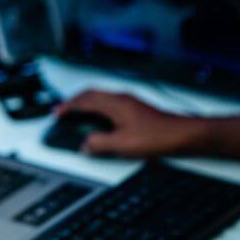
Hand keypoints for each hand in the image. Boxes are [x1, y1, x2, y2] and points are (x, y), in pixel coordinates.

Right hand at [55, 90, 200, 157]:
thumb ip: (99, 144)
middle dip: (75, 101)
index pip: (84, 100)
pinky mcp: (137, 108)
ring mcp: (130, 102)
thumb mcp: (122, 144)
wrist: (183, 134)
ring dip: (87, 104)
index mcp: (115, 103)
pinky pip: (110, 103)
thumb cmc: (158, 136)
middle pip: (91, 94)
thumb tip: (85, 144)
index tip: (56, 113)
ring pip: (101, 97)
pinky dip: (99, 108)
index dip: (67, 106)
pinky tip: (102, 120)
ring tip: (78, 114)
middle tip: (63, 110)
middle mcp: (122, 98)